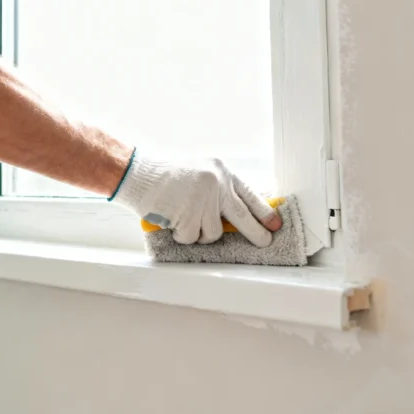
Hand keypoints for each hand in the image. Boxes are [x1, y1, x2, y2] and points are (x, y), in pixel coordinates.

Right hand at [111, 153, 281, 246]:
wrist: (138, 173)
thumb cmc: (163, 174)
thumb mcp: (197, 171)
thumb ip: (216, 188)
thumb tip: (234, 213)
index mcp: (220, 171)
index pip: (248, 193)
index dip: (263, 211)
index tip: (275, 224)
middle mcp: (215, 184)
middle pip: (242, 216)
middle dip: (255, 232)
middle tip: (264, 242)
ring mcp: (202, 201)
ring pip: (212, 233)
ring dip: (198, 232)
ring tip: (183, 217)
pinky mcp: (188, 216)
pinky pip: (191, 237)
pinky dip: (181, 235)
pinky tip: (172, 220)